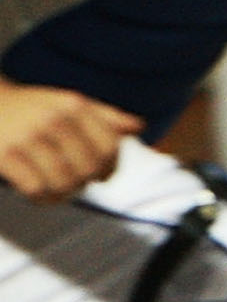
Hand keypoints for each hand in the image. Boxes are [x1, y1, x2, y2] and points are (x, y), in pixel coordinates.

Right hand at [0, 82, 139, 204]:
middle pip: (89, 167)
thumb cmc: (29, 108)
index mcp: (73, 104)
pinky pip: (35, 189)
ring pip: (64, 181)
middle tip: (76, 184)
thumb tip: (137, 127)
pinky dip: (41, 198)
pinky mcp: (4, 155)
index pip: (109, 145)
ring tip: (58, 191)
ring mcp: (27, 137)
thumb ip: (103, 116)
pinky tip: (39, 194)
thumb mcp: (66, 103)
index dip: (111, 166)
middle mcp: (53, 118)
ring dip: (64, 194)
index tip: (102, 175)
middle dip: (86, 182)